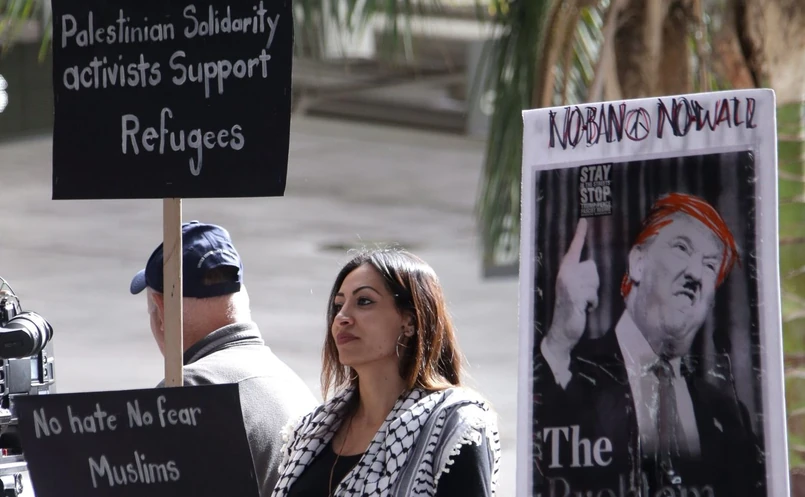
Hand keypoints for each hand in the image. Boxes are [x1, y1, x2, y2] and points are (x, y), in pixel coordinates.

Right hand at [544, 218, 599, 360]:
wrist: (560, 331)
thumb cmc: (570, 308)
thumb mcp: (572, 288)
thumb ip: (579, 276)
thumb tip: (590, 266)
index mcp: (564, 270)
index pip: (574, 248)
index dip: (579, 234)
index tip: (584, 219)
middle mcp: (565, 274)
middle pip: (592, 268)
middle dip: (593, 283)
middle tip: (583, 295)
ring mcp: (569, 285)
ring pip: (594, 282)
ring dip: (593, 294)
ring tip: (583, 303)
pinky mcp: (575, 296)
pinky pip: (593, 295)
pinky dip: (592, 304)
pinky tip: (584, 309)